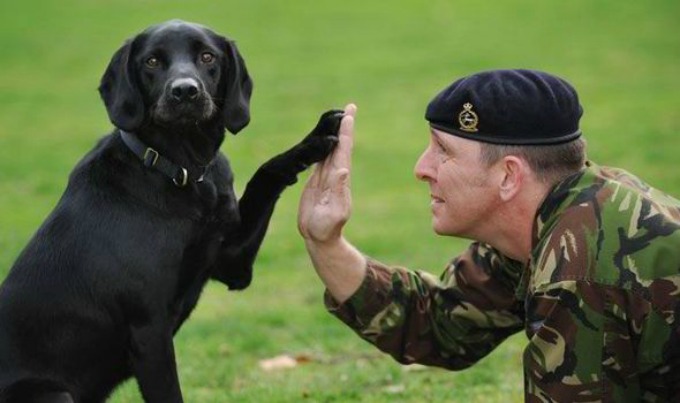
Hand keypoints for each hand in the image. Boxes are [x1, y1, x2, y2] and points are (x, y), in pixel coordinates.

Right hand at [298, 104, 355, 243]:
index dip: (346, 132)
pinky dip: (324, 147)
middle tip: (350, 107)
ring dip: (335, 134)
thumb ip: (338, 191)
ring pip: (331, 150)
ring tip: (338, 117)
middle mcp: (335, 174)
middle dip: (344, 126)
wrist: (319, 237)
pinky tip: (326, 140)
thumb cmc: (327, 228)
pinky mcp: (317, 182)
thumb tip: (343, 170)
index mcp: (340, 178)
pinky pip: (321, 159)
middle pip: (340, 145)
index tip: (349, 114)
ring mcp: (326, 177)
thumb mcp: (335, 212)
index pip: (344, 150)